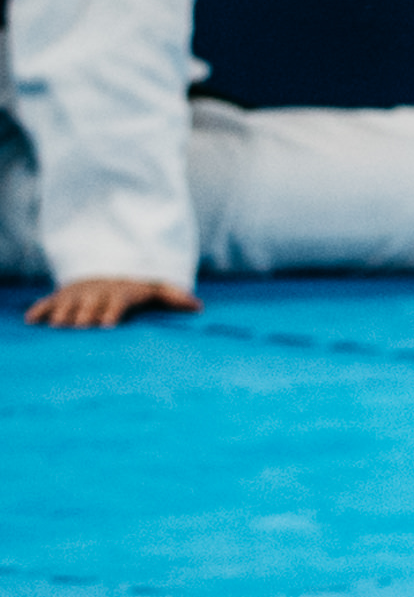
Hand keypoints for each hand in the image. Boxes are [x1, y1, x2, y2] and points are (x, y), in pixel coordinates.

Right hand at [21, 276, 194, 329]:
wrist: (107, 270)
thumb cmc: (135, 287)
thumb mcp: (155, 288)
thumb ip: (174, 296)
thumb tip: (199, 306)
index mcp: (120, 293)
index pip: (116, 303)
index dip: (111, 312)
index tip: (107, 325)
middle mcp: (97, 294)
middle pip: (89, 305)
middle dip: (85, 314)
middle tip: (79, 326)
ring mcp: (77, 295)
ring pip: (67, 304)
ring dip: (62, 313)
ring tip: (58, 326)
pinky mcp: (61, 297)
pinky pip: (48, 302)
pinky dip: (39, 310)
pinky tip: (31, 321)